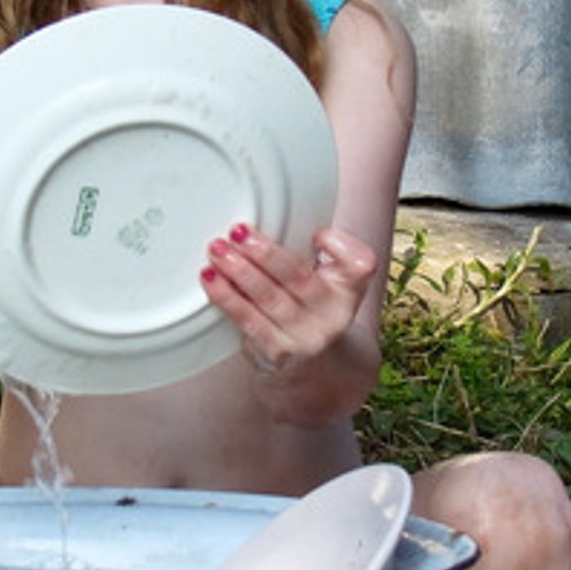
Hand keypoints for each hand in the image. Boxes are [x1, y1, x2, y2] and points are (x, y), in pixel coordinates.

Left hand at [199, 223, 377, 373]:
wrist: (311, 365)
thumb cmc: (307, 304)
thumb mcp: (323, 278)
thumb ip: (311, 250)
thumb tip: (272, 205)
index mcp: (349, 288)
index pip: (359, 264)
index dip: (339, 246)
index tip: (316, 234)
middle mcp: (334, 315)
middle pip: (298, 278)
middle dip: (265, 252)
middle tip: (237, 231)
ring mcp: (307, 337)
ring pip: (268, 298)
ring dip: (238, 271)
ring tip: (217, 250)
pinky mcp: (279, 351)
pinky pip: (248, 321)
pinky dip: (227, 297)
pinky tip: (211, 279)